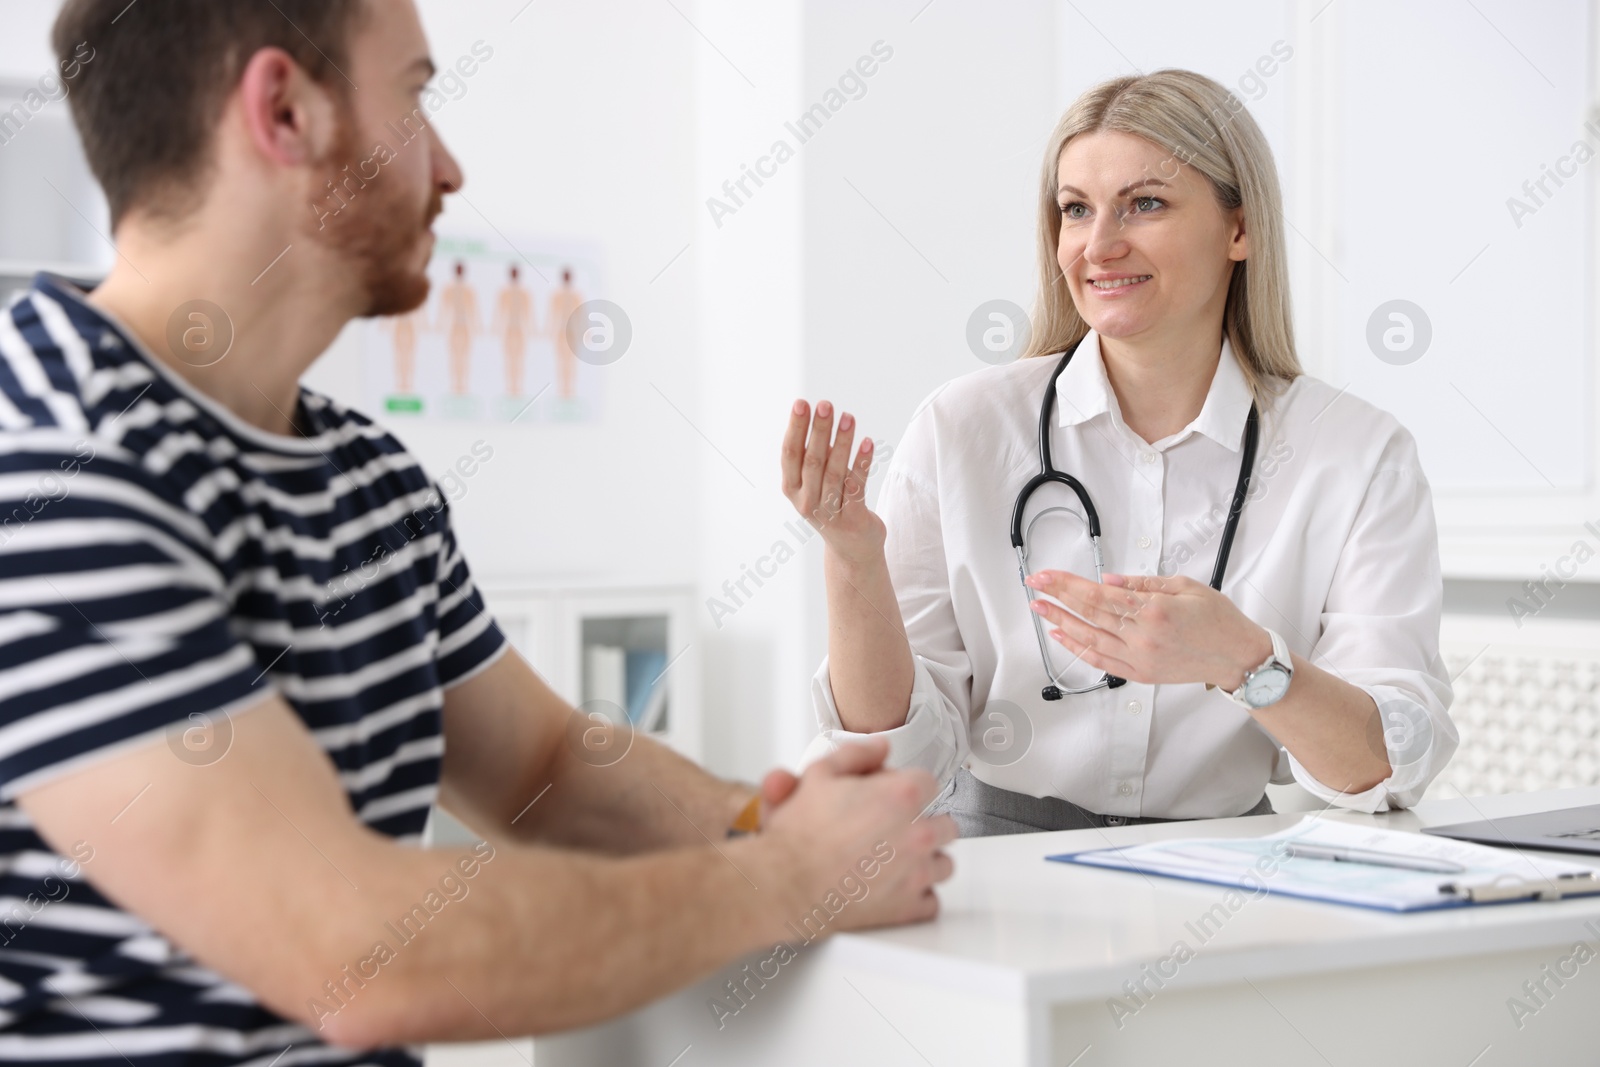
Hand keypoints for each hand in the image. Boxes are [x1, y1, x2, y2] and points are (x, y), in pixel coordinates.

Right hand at [760, 737, 955, 931]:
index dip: (907, 788)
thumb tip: (880, 748)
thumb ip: (857, 754)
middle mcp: (919, 833)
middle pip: (945, 825)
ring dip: (926, 861)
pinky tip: (895, 888)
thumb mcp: (820, 773)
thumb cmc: (800, 834)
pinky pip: (931, 903)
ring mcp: (918, 873)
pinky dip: (917, 897)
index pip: (929, 783)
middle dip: (924, 824)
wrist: (786, 881)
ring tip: (896, 860)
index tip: (892, 797)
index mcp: (903, 795)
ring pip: (943, 864)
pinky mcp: (909, 908)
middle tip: (895, 830)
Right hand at [780, 399, 884, 564]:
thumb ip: (814, 455)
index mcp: (792, 488)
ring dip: (842, 442)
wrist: (851, 549)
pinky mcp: (852, 518)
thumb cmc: (832, 504)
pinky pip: (857, 486)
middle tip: (826, 404)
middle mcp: (806, 501)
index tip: (801, 403)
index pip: (790, 454)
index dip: (795, 428)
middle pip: (812, 460)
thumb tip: (818, 416)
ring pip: (834, 472)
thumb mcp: (815, 481)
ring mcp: (829, 512)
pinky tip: (868, 442)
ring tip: (848, 417)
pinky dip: (861, 463)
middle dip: (819, 430)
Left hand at [1023, 570, 1272, 690]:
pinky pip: (1102, 662)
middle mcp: (1143, 636)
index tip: (1045, 576)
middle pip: (1089, 614)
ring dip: (1061, 622)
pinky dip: (1079, 649)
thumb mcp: (1186, 586)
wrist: (1238, 657)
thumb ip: (1143, 583)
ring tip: (1040, 610)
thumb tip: (1107, 579)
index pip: (1098, 594)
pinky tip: (1063, 637)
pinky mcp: (1141, 674)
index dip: (1067, 584)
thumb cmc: (1219, 619)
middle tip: (1034, 586)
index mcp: (1154, 610)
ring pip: (1090, 639)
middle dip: (1057, 598)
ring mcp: (1140, 658)